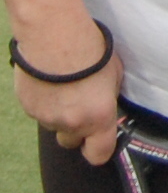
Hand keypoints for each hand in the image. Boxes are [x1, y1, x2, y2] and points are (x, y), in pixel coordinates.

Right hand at [11, 25, 122, 164]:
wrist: (55, 38)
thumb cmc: (91, 51)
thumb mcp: (114, 75)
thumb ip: (108, 98)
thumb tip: (105, 106)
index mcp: (98, 118)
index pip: (99, 154)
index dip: (99, 149)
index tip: (100, 141)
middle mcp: (72, 123)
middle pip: (72, 142)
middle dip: (77, 130)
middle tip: (81, 107)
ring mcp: (46, 117)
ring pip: (53, 126)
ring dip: (60, 114)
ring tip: (65, 87)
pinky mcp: (28, 107)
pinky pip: (38, 112)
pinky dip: (44, 102)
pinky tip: (49, 82)